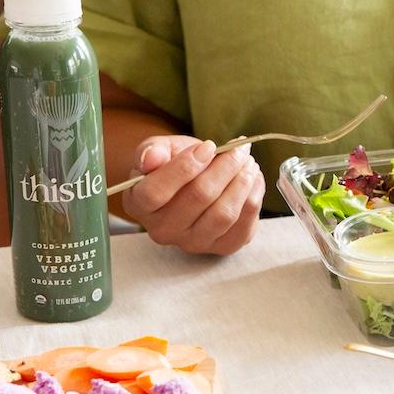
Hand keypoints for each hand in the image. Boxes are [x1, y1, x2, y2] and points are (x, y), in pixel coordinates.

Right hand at [122, 135, 264, 254]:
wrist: (193, 185)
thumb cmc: (173, 164)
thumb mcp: (159, 149)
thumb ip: (152, 151)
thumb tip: (152, 159)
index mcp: (138, 205)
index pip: (155, 192)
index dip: (185, 167)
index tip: (209, 146)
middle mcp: (162, 230)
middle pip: (199, 198)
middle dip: (225, 167)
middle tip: (239, 149)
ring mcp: (192, 243)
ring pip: (224, 214)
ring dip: (242, 182)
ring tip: (248, 162)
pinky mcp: (222, 247)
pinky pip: (244, 226)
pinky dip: (254, 197)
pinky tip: (254, 179)